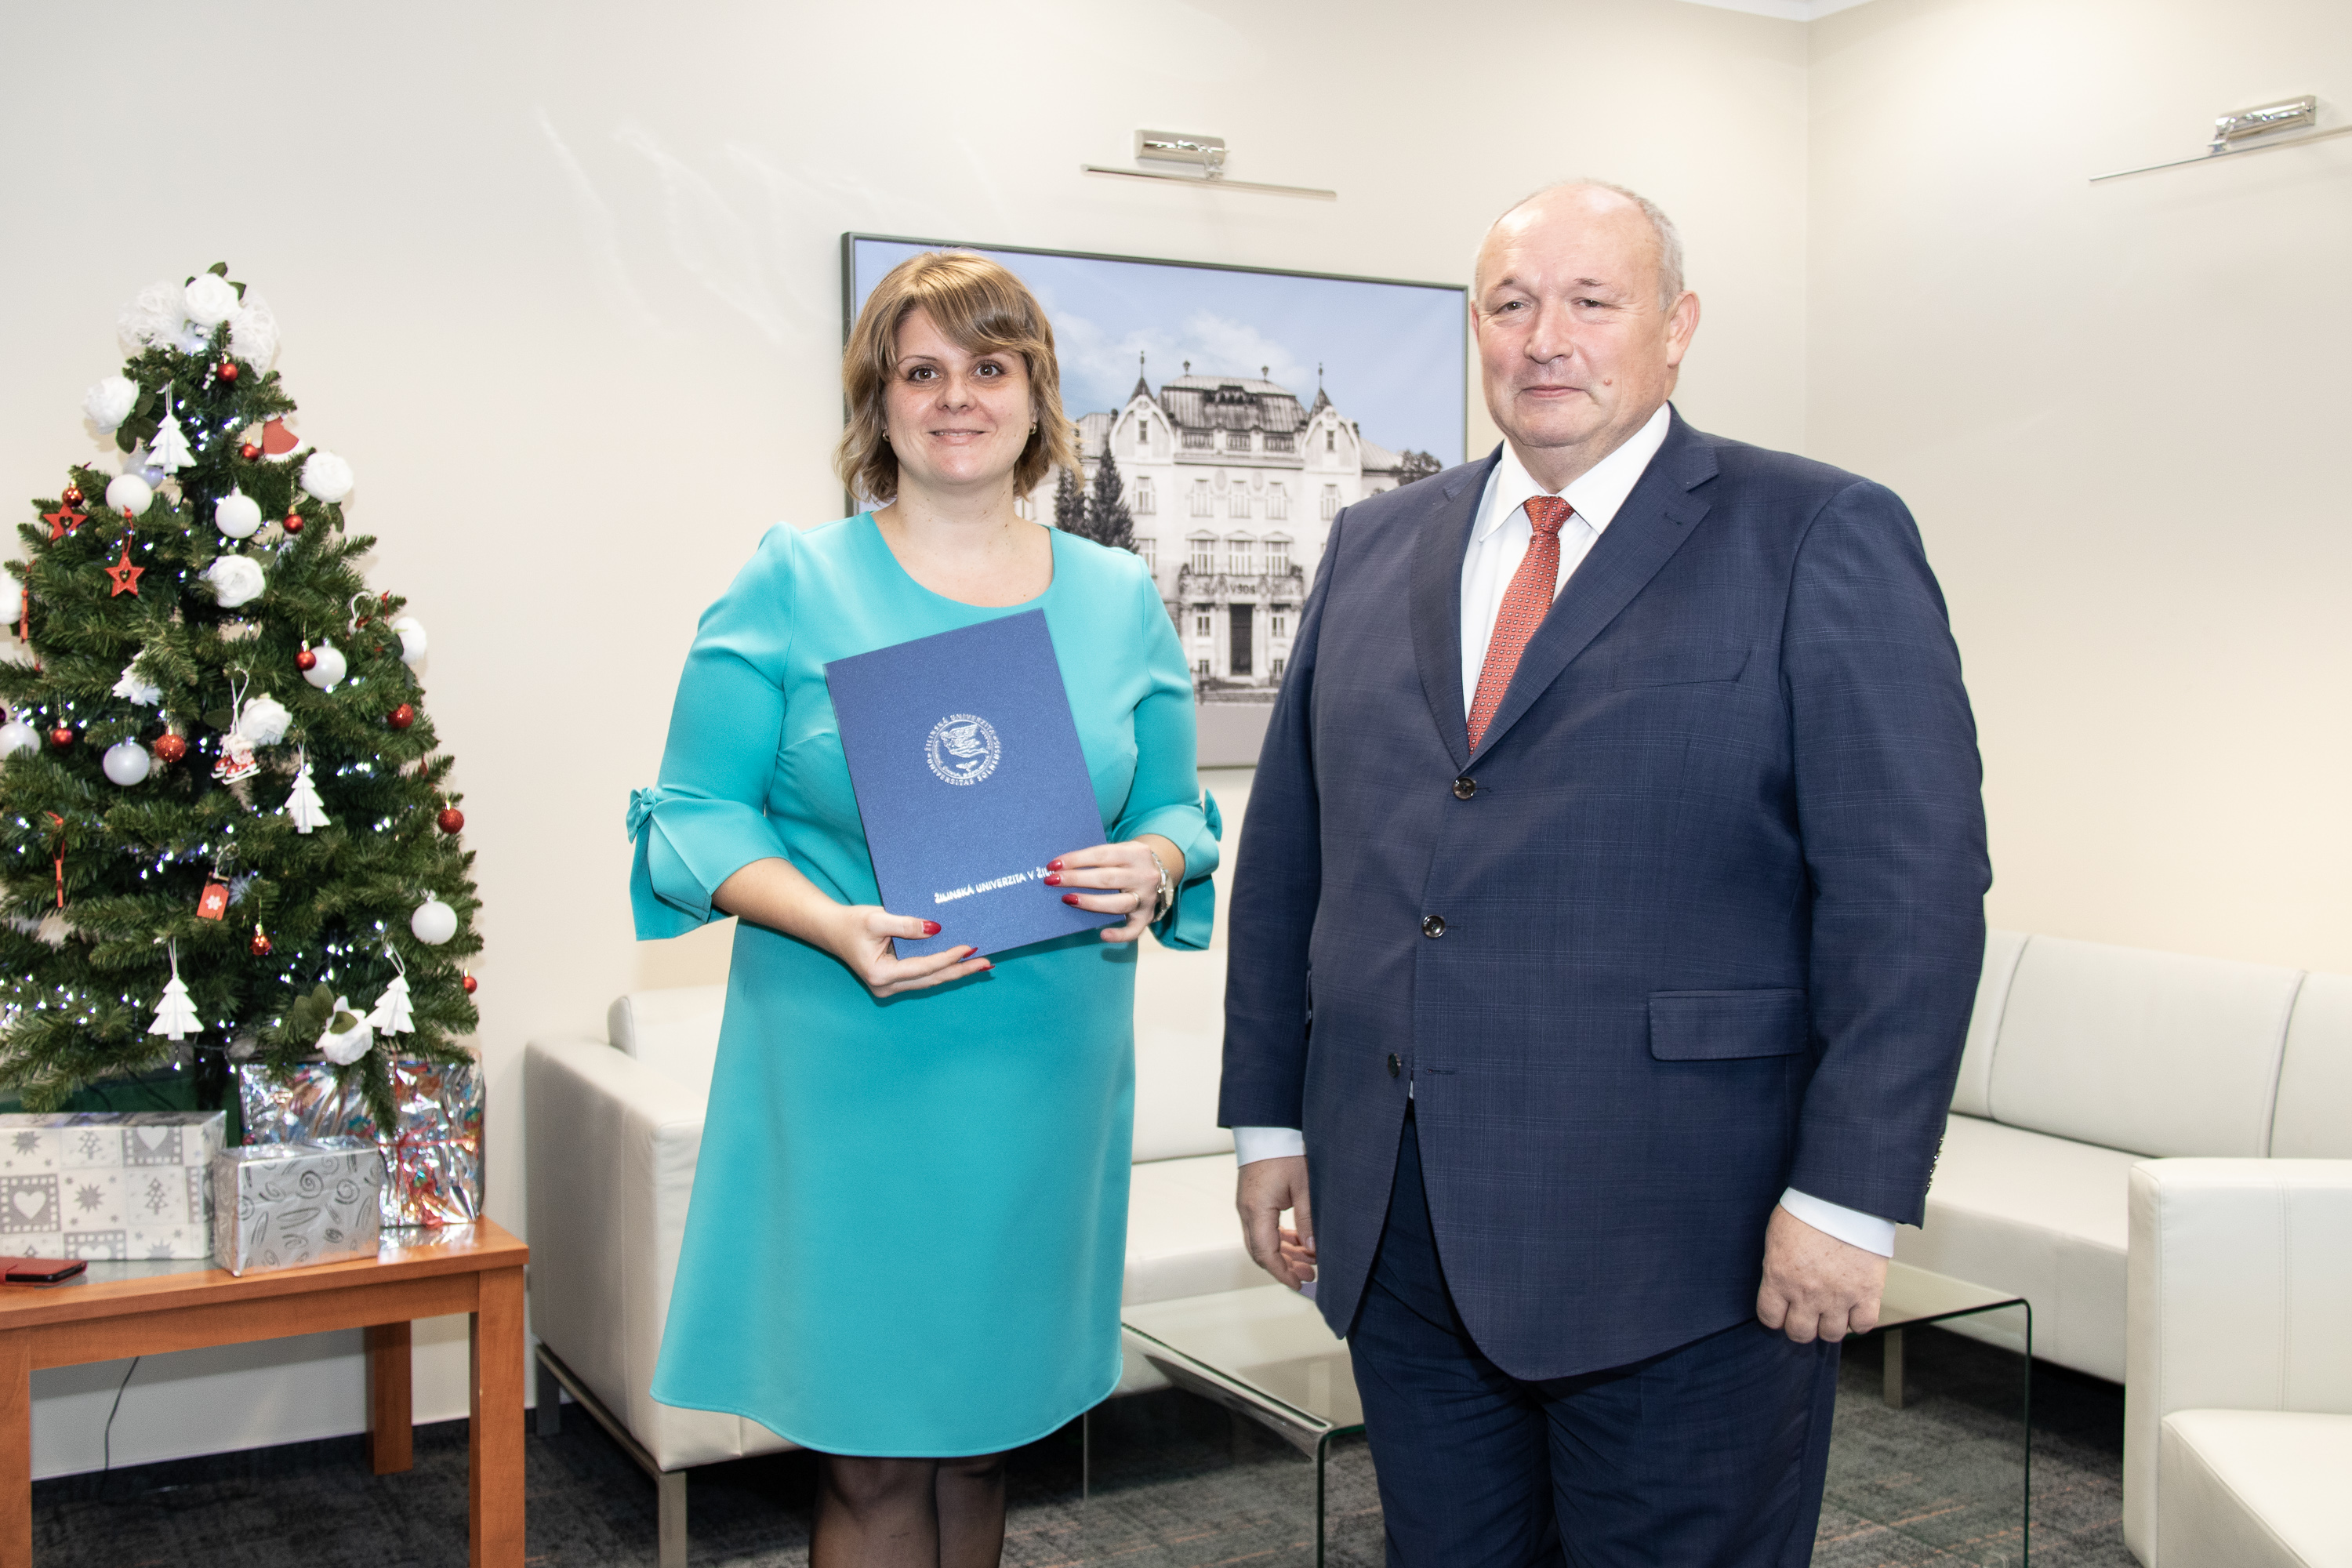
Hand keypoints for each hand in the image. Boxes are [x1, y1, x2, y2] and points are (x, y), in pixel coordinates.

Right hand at [820, 905, 991, 997]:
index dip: (948, 958)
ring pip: (930, 981)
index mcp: (881, 974)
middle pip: (932, 979)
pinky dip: (943, 969)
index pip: (923, 967)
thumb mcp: (877, 919)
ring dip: (955, 971)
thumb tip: (936, 928)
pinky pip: (924, 976)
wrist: (832, 930)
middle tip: (987, 963)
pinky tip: (961, 963)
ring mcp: (890, 987)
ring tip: (981, 965)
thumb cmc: (852, 923)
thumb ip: (906, 924)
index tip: (969, 948)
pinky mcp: (895, 981)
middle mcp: (887, 987)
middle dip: (960, 970)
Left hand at [1044, 835, 1181, 943]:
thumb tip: (1062, 867)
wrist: (1161, 869)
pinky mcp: (1147, 916)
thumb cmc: (1128, 861)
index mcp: (1136, 852)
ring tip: (1068, 899)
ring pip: (1118, 903)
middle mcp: (1145, 875)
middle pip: (1107, 878)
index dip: (1076, 859)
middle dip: (1076, 879)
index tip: (1054, 864)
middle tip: (1052, 881)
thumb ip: (1098, 857)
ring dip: (1090, 902)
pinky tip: (1102, 935)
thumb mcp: (1121, 849)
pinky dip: (1119, 935)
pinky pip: (1134, 930)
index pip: (1102, 854)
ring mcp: (1148, 898)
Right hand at [1237, 1155, 1316, 1290]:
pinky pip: (1262, 1228)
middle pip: (1260, 1251)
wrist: (1267, 1126)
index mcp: (1256, 1210)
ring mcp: (1247, 1205)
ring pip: (1261, 1241)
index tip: (1300, 1284)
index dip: (1282, 1273)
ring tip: (1310, 1260)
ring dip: (1284, 1253)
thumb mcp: (1304, 1186)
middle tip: (1310, 1274)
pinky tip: (1299, 1241)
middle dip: (1285, 1266)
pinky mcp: (1252, 1199)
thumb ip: (1308, 1220)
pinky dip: (1280, 1238)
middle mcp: (1246, 1210)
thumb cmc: (1286, 1150)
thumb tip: (1315, 1249)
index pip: (1265, 1253)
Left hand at [1756, 1203, 1885, 1342]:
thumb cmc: (1808, 1209)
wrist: (1845, 1198)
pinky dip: (1859, 1321)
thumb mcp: (1777, 1237)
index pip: (1770, 1318)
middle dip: (1801, 1325)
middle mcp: (1807, 1293)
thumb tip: (1778, 1283)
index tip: (1781, 1312)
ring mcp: (1839, 1296)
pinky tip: (1854, 1308)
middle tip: (1807, 1313)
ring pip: (1831, 1335)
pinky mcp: (1867, 1293)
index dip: (1775, 1317)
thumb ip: (1776, 1266)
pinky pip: (1863, 1325)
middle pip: (1800, 1333)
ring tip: (1831, 1310)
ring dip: (1830, 1325)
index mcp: (1779, 1277)